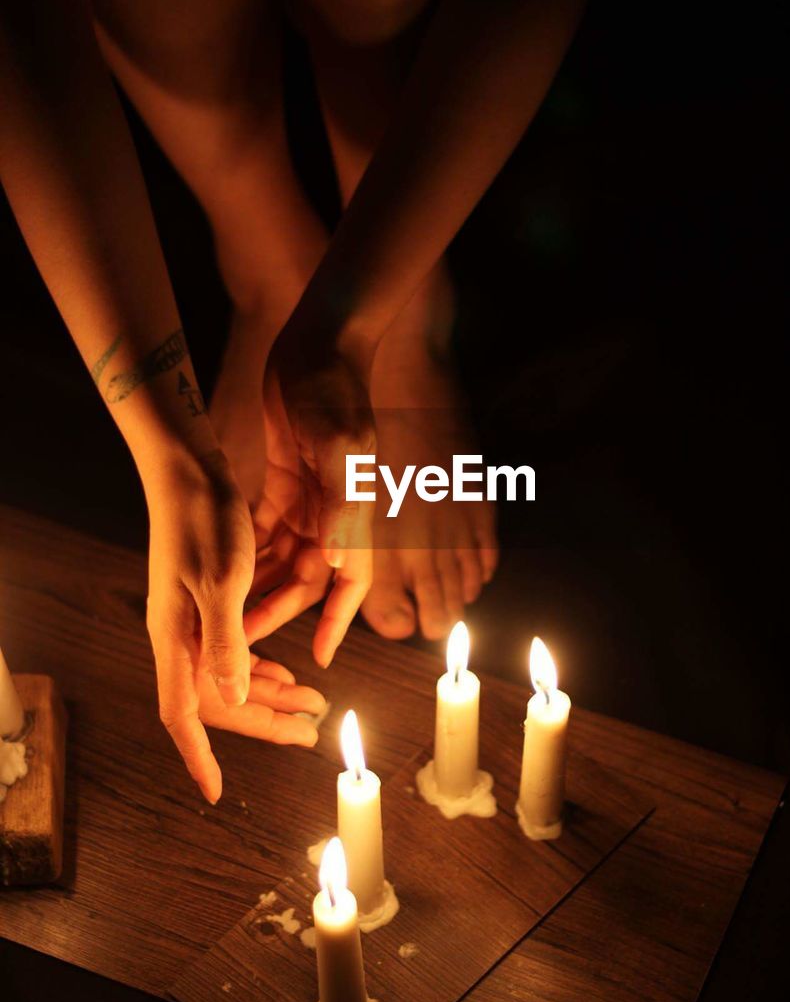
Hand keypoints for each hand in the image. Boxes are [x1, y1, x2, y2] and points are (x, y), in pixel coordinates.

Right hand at [143, 448, 324, 801]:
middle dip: (263, 721)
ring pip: (230, 674)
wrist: (187, 469)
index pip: (183, 711)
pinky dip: (261, 665)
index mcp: (176, 636)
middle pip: (217, 698)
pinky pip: (233, 648)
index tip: (216, 793)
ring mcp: (191, 617)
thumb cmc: (204, 520)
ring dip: (270, 694)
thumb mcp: (223, 582)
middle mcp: (179, 634)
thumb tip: (231, 699)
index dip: (199, 755)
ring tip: (312, 708)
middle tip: (309, 736)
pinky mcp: (206, 599)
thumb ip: (226, 642)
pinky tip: (286, 672)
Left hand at [245, 339, 373, 666]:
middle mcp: (335, 513)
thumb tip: (337, 557)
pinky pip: (268, 529)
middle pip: (308, 578)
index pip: (351, 581)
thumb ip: (342, 503)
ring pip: (284, 559)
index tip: (323, 657)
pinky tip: (222, 567)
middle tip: (239, 635)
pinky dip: (249, 549)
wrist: (318, 344)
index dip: (338, 620)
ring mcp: (311, 498)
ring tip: (222, 610)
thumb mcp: (338, 445)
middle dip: (277, 608)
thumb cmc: (332, 391)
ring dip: (259, 584)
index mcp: (355, 511)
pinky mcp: (286, 480)